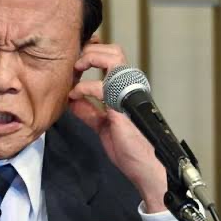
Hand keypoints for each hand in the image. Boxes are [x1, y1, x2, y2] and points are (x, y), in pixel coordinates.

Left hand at [68, 38, 166, 212]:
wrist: (147, 170)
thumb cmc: (131, 152)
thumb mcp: (104, 128)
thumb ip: (90, 113)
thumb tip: (74, 102)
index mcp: (126, 93)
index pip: (112, 62)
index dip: (95, 55)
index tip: (77, 62)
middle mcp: (130, 90)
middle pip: (115, 52)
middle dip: (92, 50)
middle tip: (75, 63)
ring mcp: (128, 96)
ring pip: (114, 59)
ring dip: (91, 58)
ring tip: (77, 68)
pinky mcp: (123, 107)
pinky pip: (103, 86)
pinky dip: (84, 87)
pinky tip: (75, 95)